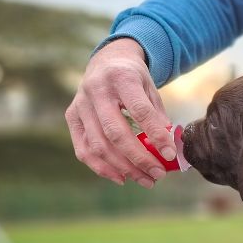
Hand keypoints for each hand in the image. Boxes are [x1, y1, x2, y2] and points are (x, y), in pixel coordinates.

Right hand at [65, 38, 174, 187]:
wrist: (107, 61)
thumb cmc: (134, 79)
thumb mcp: (151, 88)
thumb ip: (158, 115)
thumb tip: (168, 148)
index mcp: (121, 78)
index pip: (140, 111)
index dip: (156, 135)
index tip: (170, 154)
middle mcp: (96, 90)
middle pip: (115, 133)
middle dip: (138, 158)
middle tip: (158, 174)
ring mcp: (80, 104)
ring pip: (98, 145)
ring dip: (123, 168)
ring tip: (145, 180)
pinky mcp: (71, 116)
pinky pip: (83, 149)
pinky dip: (102, 167)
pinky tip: (122, 177)